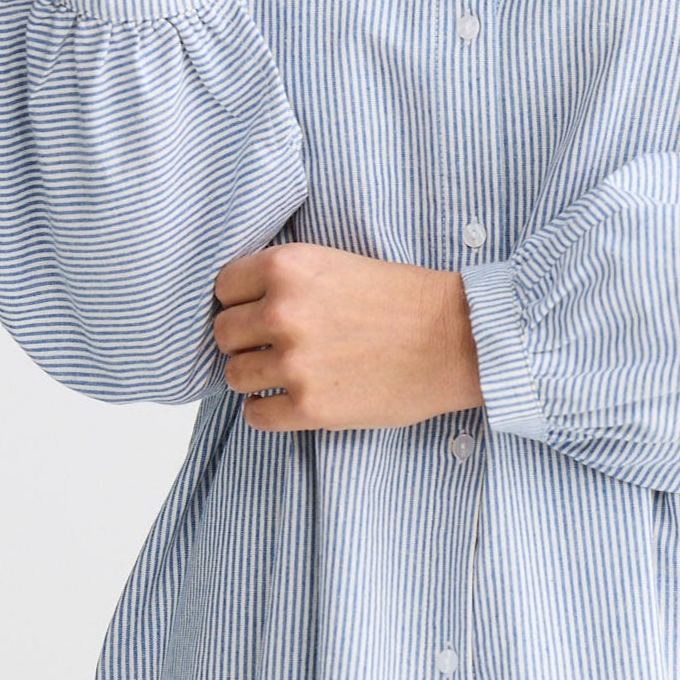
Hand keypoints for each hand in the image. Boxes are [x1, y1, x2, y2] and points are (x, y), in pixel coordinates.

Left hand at [213, 243, 485, 431]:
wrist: (455, 339)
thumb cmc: (403, 300)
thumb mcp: (336, 264)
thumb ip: (286, 280)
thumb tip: (241, 306)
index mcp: (288, 268)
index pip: (224, 287)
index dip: (240, 301)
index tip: (256, 312)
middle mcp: (283, 312)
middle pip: (224, 334)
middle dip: (245, 340)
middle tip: (272, 345)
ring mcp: (294, 363)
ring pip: (234, 376)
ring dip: (255, 377)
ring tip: (285, 374)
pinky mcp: (309, 407)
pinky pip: (255, 416)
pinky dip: (266, 411)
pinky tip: (289, 401)